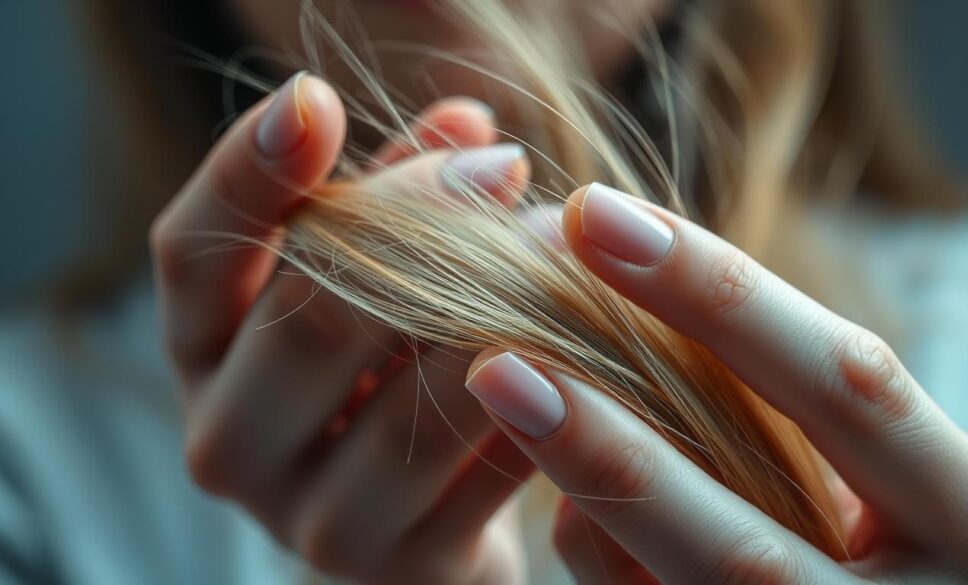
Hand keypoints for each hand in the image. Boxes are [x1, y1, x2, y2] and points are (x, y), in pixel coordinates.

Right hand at [151, 73, 535, 583]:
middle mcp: (230, 445)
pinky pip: (493, 463)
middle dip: (416, 226)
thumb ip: (395, 203)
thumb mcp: (370, 284)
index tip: (314, 99)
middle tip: (502, 165)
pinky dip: (553, 390)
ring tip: (565, 244)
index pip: (192, 253)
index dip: (246, 171)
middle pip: (307, 320)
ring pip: (414, 399)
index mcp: (203, 358)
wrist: (426, 528)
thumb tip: (465, 125)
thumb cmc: (391, 377)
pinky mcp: (404, 570)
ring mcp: (313, 522)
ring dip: (503, 308)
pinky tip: (592, 335)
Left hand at [464, 183, 967, 583]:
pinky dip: (605, 563)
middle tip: (499, 361)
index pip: (844, 387)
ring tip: (513, 408)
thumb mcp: (911, 473)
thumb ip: (810, 414)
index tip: (594, 217)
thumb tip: (645, 319)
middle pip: (741, 548)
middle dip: (612, 452)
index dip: (718, 299)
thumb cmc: (923, 538)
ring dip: (586, 519)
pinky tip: (584, 514)